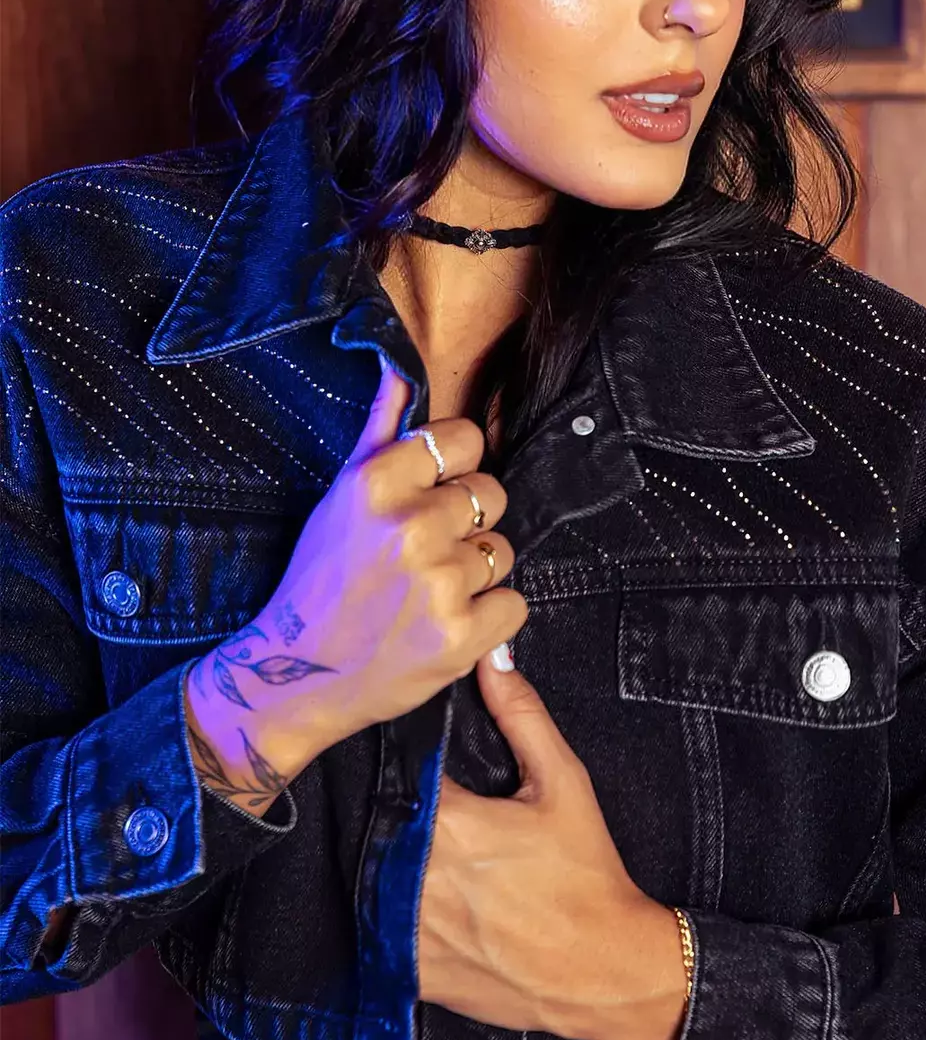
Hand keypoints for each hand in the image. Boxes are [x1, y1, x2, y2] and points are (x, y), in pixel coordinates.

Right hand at [187, 358, 528, 790]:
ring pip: (502, 551)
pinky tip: (447, 624)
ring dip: (476, 572)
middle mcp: (411, 526)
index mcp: (378, 482)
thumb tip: (398, 367)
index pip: (465, 439)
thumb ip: (380, 429)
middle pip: (491, 494)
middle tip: (423, 554)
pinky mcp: (461, 636)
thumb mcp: (340, 495)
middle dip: (466, 523)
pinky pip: (514, 603)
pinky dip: (490, 618)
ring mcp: (439, 582)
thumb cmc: (320, 578)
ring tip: (429, 592)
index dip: (456, 467)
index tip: (432, 492)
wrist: (298, 673)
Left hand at [416, 649, 653, 1039]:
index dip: (406, 766)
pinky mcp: (412, 970)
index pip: (399, 773)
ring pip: (374, 875)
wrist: (603, 972)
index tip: (423, 768)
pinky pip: (383, 927)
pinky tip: (436, 906)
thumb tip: (492, 656)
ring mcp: (409, 928)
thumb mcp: (564, 782)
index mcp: (450, 821)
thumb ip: (521, 714)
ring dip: (394, 862)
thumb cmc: (586, 874)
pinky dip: (400, 913)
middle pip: (382, 823)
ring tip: (438, 862)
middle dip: (401, 814)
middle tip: (437, 818)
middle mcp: (417, 874)